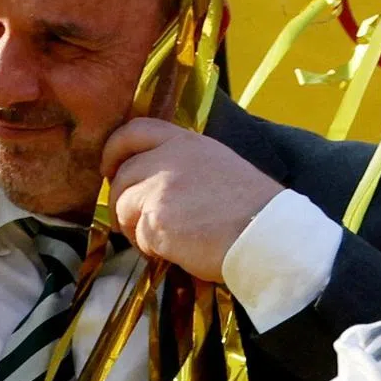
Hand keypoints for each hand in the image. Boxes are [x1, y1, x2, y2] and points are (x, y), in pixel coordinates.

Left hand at [100, 118, 282, 281]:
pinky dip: (149, 247)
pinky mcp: (155, 218)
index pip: (134, 130)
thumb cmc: (252, 209)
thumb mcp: (218, 165)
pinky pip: (137, 234)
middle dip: (122, 200)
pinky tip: (175, 250)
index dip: (114, 150)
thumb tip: (153, 180)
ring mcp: (159, 187)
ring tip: (162, 240)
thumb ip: (183, 164)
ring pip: (123, 207)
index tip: (111, 169)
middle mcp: (169, 158)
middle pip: (122, 175)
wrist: (269, 237)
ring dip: (134, 227)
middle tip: (134, 220)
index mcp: (186, 141)